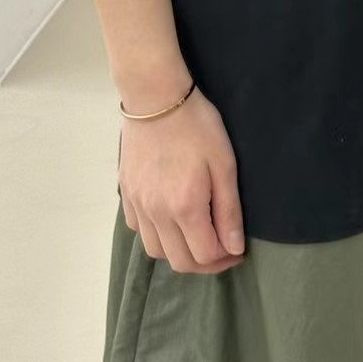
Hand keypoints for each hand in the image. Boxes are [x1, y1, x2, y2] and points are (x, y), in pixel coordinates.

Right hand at [118, 85, 245, 272]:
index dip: (225, 259)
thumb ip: (228, 211)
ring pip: (155, 251)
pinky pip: (139, 230)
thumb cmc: (197, 126)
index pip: (204, 256)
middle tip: (221, 247)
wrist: (155, 98)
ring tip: (196, 235)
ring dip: (178, 252)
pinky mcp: (125, 194)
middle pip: (179, 261)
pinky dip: (156, 234)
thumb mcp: (224, 165)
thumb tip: (234, 247)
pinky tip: (170, 218)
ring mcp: (137, 205)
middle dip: (204, 263)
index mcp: (184, 207)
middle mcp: (156, 213)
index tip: (237, 249)